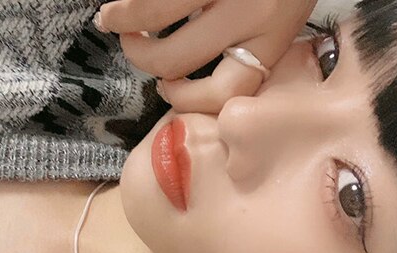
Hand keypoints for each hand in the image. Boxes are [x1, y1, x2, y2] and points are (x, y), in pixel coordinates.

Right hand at [95, 0, 318, 112]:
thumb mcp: (283, 10)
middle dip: (141, 56)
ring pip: (154, 14)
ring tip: (114, 16)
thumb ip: (251, 38)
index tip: (168, 88)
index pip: (225, 92)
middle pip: (176, 59)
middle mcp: (252, 13)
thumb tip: (190, 67)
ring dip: (123, 19)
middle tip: (131, 43)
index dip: (186, 100)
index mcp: (272, 37)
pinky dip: (134, 1)